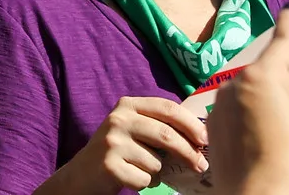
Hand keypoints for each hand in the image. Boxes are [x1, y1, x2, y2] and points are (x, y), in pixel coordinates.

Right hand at [55, 95, 207, 193]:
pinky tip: (132, 178)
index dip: (191, 124)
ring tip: (144, 170)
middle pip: (165, 134)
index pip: (167, 108)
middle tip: (201, 166)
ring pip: (156, 162)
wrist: (82, 174)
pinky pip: (144, 179)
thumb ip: (158, 125)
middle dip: (188, 152)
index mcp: (127, 105)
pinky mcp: (109, 165)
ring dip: (158, 172)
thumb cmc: (118, 151)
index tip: (206, 140)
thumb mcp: (134, 129)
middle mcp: (118, 119)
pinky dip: (145, 184)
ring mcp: (112, 142)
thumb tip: (201, 137)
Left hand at [206, 10, 288, 194]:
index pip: (282, 42)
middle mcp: (236, 84)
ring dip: (269, 97)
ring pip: (252, 90)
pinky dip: (253, 114)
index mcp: (263, 77)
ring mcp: (221, 105)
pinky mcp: (214, 126)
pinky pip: (239, 110)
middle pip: (268, 69)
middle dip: (286, 76)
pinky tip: (269, 133)